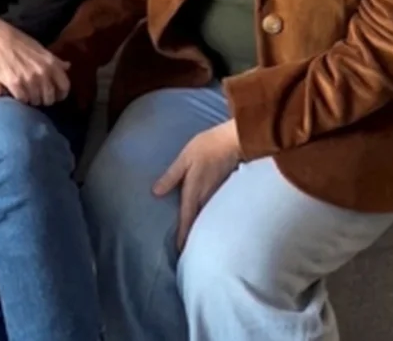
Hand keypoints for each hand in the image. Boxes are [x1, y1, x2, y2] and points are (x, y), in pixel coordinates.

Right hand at [0, 16, 69, 106]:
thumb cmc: (17, 41)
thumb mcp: (39, 48)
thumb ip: (54, 60)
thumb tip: (67, 66)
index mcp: (50, 62)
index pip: (64, 86)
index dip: (61, 94)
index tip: (56, 96)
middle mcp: (42, 72)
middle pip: (50, 97)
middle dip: (44, 100)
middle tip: (38, 97)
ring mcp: (29, 79)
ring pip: (35, 100)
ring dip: (31, 100)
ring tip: (27, 95)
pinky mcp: (15, 83)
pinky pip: (22, 99)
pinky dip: (20, 98)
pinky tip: (17, 93)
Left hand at [153, 120, 240, 251]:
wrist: (236, 141)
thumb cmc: (208, 147)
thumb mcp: (185, 159)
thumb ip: (171, 176)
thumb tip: (155, 192)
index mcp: (194, 192)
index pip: (187, 219)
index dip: (183, 236)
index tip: (180, 251)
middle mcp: (207, 198)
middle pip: (199, 223)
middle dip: (193, 237)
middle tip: (188, 252)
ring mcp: (218, 196)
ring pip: (207, 217)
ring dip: (202, 228)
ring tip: (198, 240)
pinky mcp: (225, 191)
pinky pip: (215, 209)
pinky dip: (210, 217)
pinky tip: (208, 220)